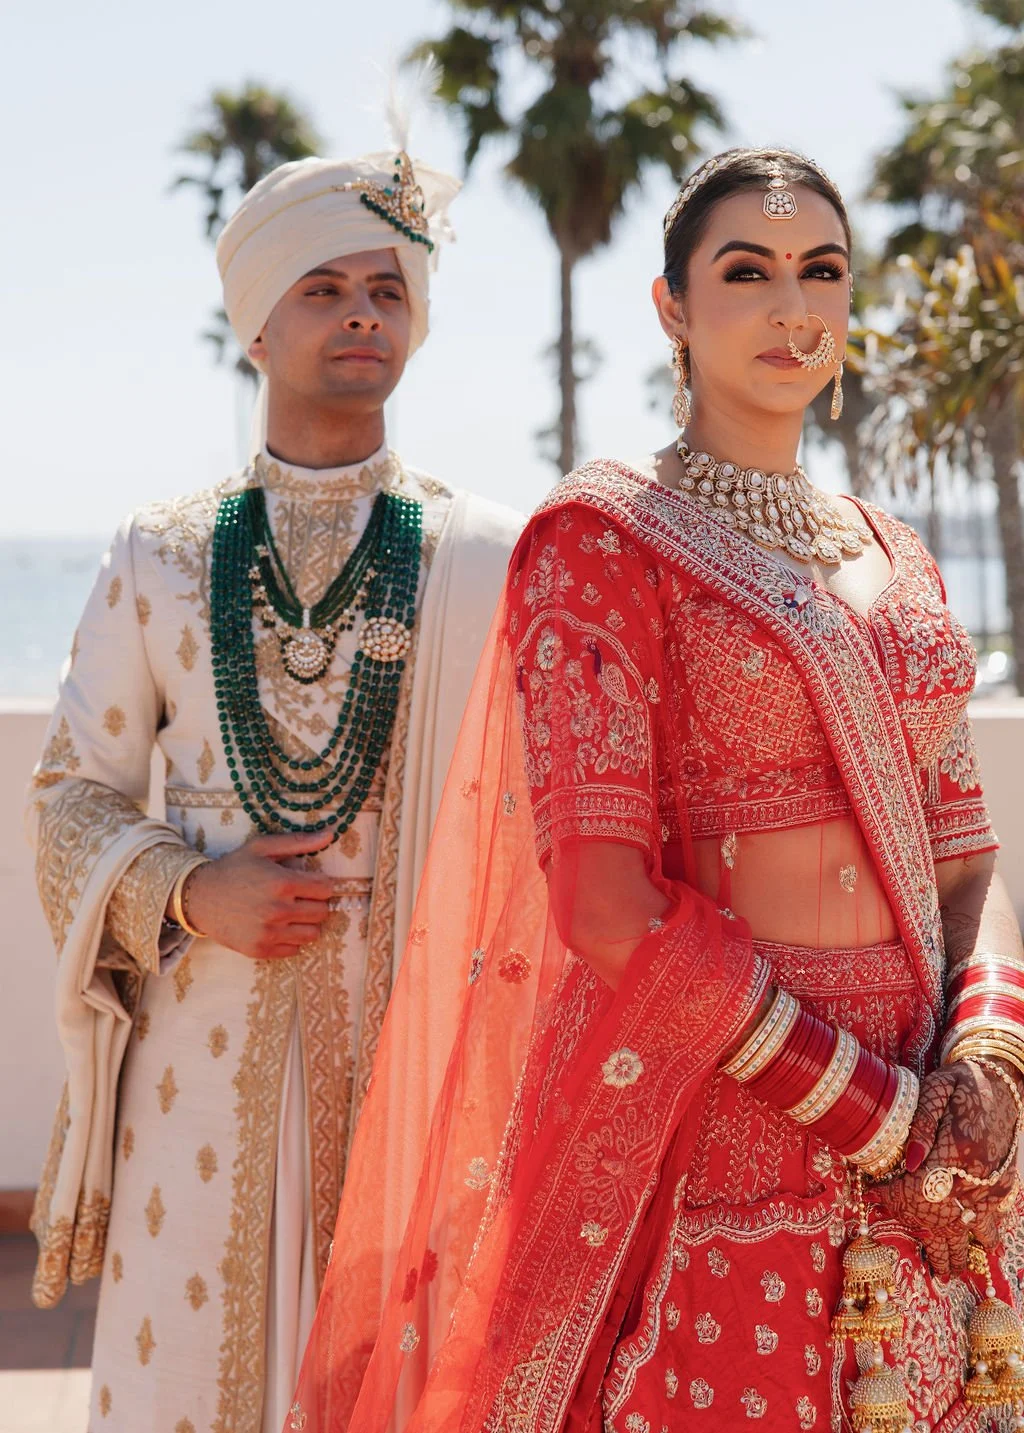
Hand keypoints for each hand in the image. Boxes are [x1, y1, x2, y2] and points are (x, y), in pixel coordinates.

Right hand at [178, 831, 338, 958]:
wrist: (199, 897)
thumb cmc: (233, 868)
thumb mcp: (262, 848)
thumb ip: (299, 841)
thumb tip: (331, 834)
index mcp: (282, 883)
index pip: (326, 889)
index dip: (320, 884)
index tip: (309, 882)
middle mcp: (278, 911)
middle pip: (322, 912)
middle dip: (314, 903)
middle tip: (298, 897)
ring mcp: (269, 933)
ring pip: (312, 934)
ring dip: (305, 923)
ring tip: (289, 913)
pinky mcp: (260, 950)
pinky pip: (294, 950)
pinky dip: (290, 939)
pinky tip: (277, 926)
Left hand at [878, 1059, 1018, 1275]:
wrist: (1001, 1082)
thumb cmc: (961, 1084)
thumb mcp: (936, 1090)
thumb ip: (922, 1125)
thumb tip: (911, 1160)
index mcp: (957, 1149)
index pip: (921, 1189)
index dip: (897, 1199)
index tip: (877, 1196)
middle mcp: (977, 1174)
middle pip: (948, 1220)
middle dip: (932, 1244)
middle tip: (922, 1263)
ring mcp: (994, 1183)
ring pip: (976, 1229)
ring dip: (961, 1250)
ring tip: (948, 1271)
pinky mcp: (1006, 1185)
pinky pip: (995, 1219)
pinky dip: (984, 1236)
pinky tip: (974, 1248)